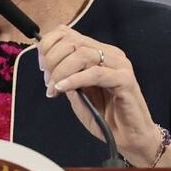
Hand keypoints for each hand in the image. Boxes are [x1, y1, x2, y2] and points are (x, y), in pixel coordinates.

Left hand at [39, 25, 170, 166]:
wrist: (128, 137)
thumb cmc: (104, 116)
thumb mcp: (78, 93)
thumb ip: (65, 77)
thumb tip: (47, 67)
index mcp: (99, 52)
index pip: (68, 33)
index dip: (49, 45)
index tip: (42, 66)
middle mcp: (110, 54)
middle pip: (73, 42)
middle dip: (52, 60)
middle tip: (48, 81)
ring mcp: (119, 65)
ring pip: (82, 55)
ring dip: (61, 71)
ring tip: (53, 88)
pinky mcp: (125, 80)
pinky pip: (95, 74)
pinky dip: (74, 80)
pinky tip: (62, 88)